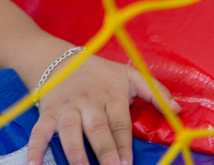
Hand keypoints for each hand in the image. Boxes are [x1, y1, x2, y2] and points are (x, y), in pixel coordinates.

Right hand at [27, 54, 179, 164]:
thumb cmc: (99, 72)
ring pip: (70, 131)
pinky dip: (35, 148)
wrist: (58, 58)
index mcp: (111, 95)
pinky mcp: (47, 112)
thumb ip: (154, 92)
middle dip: (105, 151)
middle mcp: (88, 103)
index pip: (120, 124)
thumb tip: (177, 109)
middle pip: (97, 129)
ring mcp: (66, 108)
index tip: (128, 164)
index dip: (125, 144)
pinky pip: (39, 132)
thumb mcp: (129, 75)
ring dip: (75, 153)